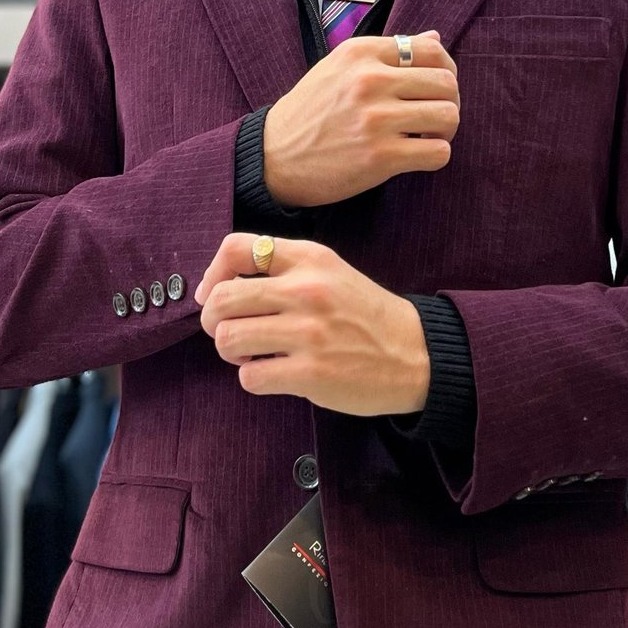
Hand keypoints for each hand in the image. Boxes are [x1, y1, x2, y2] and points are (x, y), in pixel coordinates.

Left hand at [194, 234, 430, 417]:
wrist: (415, 354)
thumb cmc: (363, 314)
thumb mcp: (329, 272)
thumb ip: (282, 269)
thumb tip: (219, 285)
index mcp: (309, 258)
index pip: (236, 248)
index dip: (212, 274)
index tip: (213, 295)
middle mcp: (306, 290)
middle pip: (222, 299)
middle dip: (213, 321)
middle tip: (227, 331)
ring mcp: (308, 332)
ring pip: (228, 339)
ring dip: (231, 352)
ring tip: (253, 354)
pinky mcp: (311, 373)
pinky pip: (249, 377)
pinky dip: (253, 379)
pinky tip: (273, 373)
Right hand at [262, 30, 458, 209]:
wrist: (274, 157)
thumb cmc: (309, 112)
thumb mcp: (339, 68)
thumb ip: (387, 52)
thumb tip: (435, 39)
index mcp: (360, 53)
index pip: (431, 50)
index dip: (445, 70)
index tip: (435, 88)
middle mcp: (369, 81)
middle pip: (446, 82)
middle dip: (449, 101)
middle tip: (434, 116)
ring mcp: (376, 119)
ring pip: (448, 115)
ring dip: (446, 129)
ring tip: (427, 135)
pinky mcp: (380, 157)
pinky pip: (438, 152)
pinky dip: (436, 155)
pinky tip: (418, 154)